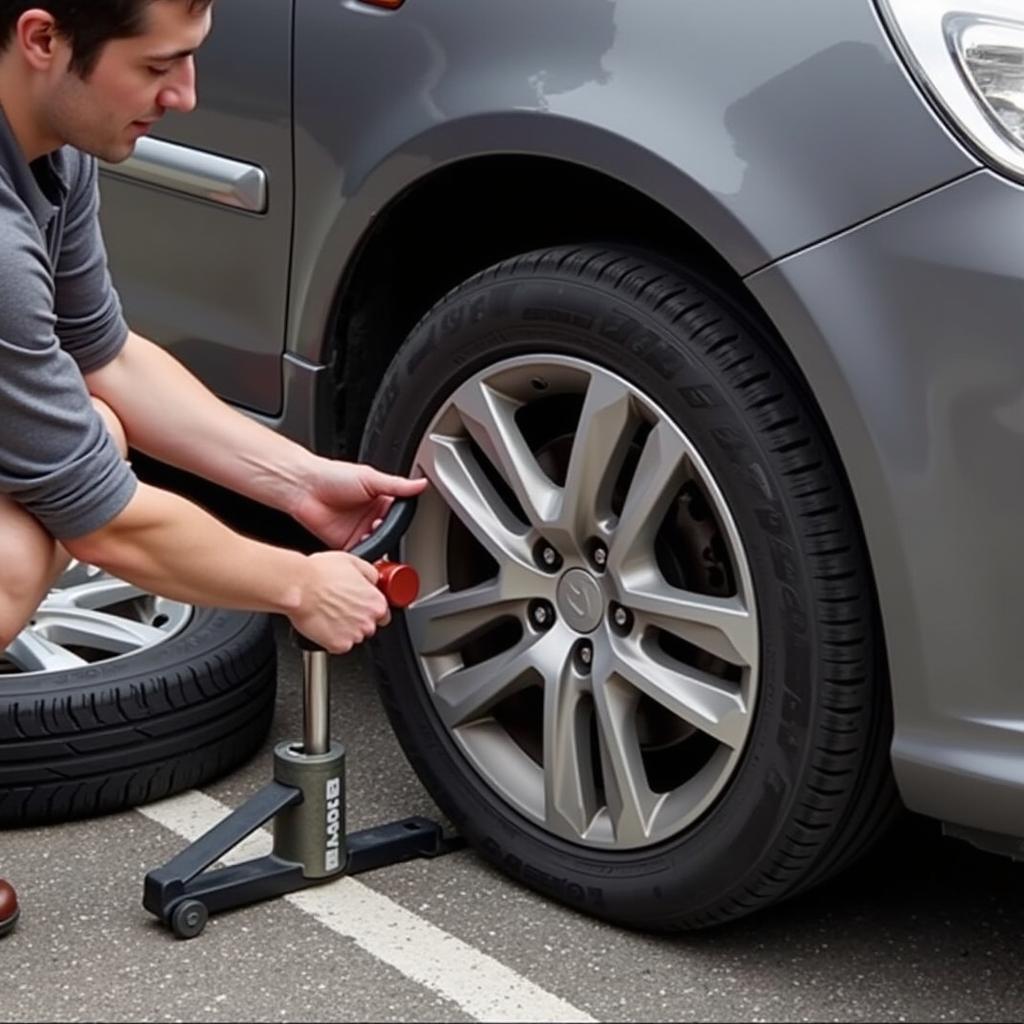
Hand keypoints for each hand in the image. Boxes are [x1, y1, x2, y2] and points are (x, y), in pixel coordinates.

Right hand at [288, 550, 390, 653]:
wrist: (298, 587)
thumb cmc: (320, 573)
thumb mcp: (353, 562)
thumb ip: (370, 573)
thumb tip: (374, 579)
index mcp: (376, 602)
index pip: (383, 613)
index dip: (370, 609)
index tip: (361, 606)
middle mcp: (368, 620)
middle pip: (369, 625)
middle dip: (357, 619)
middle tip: (340, 607)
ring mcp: (354, 635)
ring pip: (354, 636)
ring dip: (344, 628)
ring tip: (329, 613)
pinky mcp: (338, 645)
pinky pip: (338, 645)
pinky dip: (331, 638)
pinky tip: (323, 623)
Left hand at [291, 458, 427, 550]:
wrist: (304, 487)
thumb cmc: (332, 475)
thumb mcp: (371, 477)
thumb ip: (397, 485)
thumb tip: (421, 483)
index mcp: (379, 499)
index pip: (399, 514)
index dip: (402, 520)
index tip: (404, 521)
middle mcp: (370, 516)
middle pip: (388, 533)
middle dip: (389, 535)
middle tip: (387, 530)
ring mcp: (358, 531)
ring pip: (376, 545)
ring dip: (378, 545)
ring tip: (375, 538)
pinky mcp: (345, 543)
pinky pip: (360, 554)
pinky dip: (364, 556)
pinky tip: (365, 549)